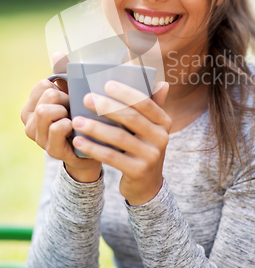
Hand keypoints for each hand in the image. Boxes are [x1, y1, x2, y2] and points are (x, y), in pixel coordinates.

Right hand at [20, 53, 101, 182]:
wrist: (92, 149)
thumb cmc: (79, 118)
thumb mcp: (71, 95)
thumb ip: (63, 75)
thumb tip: (58, 52)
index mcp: (31, 108)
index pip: (42, 85)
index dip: (60, 88)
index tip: (68, 98)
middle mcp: (30, 123)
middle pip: (47, 95)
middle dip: (66, 98)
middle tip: (74, 110)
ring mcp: (39, 138)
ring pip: (47, 111)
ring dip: (66, 111)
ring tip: (74, 119)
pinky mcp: (52, 150)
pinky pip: (57, 128)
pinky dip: (69, 124)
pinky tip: (75, 127)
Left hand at [71, 80, 170, 204]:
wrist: (147, 184)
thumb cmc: (142, 147)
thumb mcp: (150, 128)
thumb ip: (152, 106)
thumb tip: (161, 83)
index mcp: (164, 122)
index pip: (145, 103)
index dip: (126, 92)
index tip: (106, 84)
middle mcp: (161, 138)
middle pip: (132, 118)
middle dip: (107, 106)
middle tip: (86, 98)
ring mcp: (151, 156)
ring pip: (119, 137)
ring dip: (95, 127)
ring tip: (76, 121)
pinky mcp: (138, 171)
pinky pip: (111, 156)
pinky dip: (93, 148)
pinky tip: (78, 142)